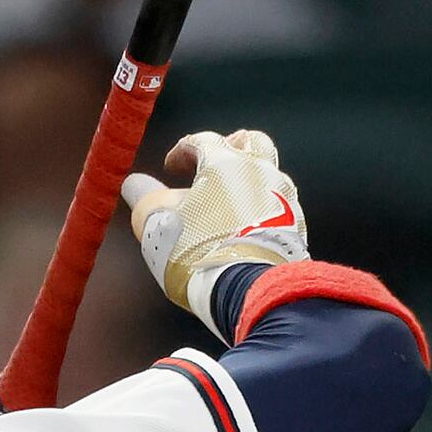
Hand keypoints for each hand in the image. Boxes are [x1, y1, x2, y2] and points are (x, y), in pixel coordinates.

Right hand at [117, 130, 304, 320]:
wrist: (251, 291)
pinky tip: (250, 224)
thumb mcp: (158, 225)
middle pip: (250, 141)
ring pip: (269, 171)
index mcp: (225, 162)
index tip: (171, 167)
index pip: (201, 140)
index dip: (182, 151)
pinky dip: (263, 206)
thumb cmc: (199, 253)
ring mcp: (283, 197)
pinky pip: (280, 204)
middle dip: (230, 146)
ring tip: (231, 197)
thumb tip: (134, 184)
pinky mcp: (297, 225)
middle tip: (213, 163)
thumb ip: (145, 199)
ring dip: (250, 177)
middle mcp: (259, 171)